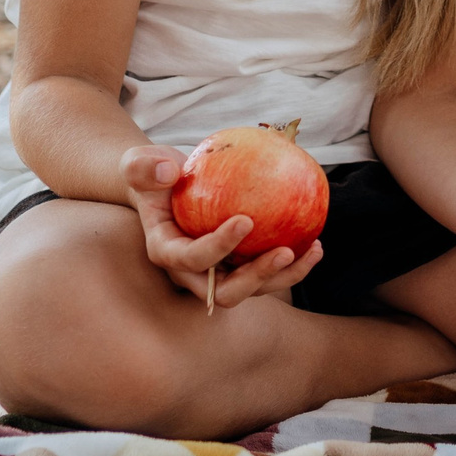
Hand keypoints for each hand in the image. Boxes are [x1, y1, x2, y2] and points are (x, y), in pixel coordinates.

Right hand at [122, 143, 323, 309]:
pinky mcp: (238, 266)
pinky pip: (267, 273)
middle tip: (284, 251)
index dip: (218, 247)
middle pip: (225, 292)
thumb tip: (168, 173)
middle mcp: (192, 273)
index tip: (246, 220)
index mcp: (166, 252)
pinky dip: (293, 264)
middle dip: (256, 278)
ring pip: (253, 289)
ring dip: (284, 276)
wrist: (167, 185)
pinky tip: (315, 243)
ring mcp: (218, 273)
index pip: (192, 259)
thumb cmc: (153, 172)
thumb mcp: (140, 162)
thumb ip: (144, 166)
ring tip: (311, 251)